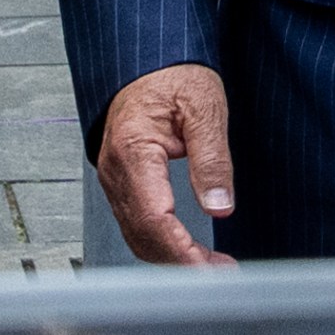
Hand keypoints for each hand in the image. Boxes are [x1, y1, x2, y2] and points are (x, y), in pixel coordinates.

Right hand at [98, 63, 238, 265]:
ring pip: (137, 235)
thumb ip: (212, 159)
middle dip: (180, 262)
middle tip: (220, 273)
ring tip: (211, 267)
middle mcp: (116, 169)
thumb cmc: (173, 75)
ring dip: (172, 257)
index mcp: (133, 149)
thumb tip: (220, 206)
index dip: (180, 250)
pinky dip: (162, 243)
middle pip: (142, 235)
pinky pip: (137, 223)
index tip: (209, 268)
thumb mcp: (205, 108)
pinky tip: (188, 248)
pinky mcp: (123, 182)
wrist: (148, 60)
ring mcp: (115, 178)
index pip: (153, 216)